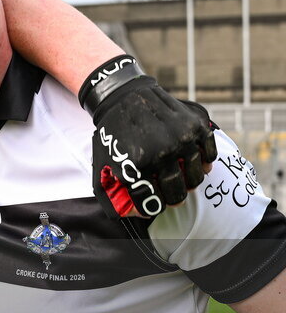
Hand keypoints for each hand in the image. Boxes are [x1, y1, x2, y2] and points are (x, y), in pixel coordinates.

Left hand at [83, 58, 216, 218]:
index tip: (154, 200)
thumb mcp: (102, 167)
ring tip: (178, 173)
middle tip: (170, 192)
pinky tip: (189, 158)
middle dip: (174, 197)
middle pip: (179, 193)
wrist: (123, 97)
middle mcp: (162, 152)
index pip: (155, 203)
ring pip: (197, 177)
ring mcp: (182, 137)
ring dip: (189, 180)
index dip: (154, 206)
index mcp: (137, 165)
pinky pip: (210, 155)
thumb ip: (114, 197)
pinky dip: (203, 161)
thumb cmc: (112, 136)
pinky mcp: (196, 125)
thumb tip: (141, 215)